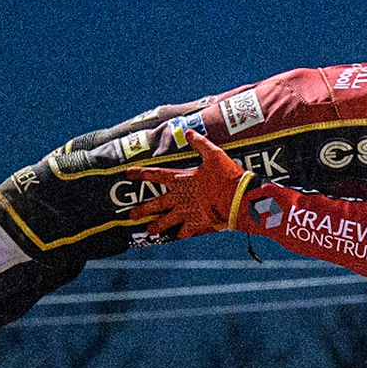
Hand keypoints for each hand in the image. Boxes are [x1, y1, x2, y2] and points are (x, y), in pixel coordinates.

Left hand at [125, 129, 253, 240]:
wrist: (238, 198)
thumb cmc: (226, 176)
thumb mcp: (214, 155)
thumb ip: (200, 143)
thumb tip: (189, 132)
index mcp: (181, 180)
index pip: (156, 175)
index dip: (141, 173)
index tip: (128, 173)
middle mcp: (180, 198)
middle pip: (157, 204)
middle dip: (143, 210)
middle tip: (131, 215)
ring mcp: (188, 212)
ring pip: (168, 221)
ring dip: (158, 226)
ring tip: (149, 231)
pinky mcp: (199, 223)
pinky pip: (187, 231)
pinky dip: (183, 233)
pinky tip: (179, 235)